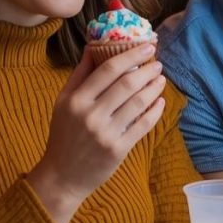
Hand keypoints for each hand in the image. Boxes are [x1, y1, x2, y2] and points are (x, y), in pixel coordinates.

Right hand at [28, 42, 165, 222]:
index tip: (146, 46)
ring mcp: (105, 133)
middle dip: (147, 70)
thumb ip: (79, 74)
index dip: (130, 55)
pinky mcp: (118, 149)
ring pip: (138, 103)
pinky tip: (160, 101)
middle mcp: (90, 115)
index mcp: (76, 100)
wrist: (62, 176)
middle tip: (157, 63)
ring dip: (154, 88)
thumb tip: (93, 47)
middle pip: (127, 84)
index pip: (108, 69)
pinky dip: (155, 111)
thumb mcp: (63, 102)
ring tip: (161, 79)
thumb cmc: (64, 135)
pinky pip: (143, 126)